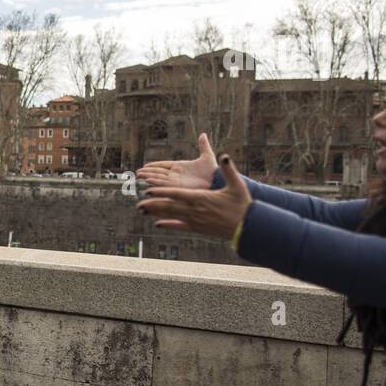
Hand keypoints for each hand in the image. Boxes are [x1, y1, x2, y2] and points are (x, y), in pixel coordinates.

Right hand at [136, 133, 217, 190]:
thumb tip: (203, 134)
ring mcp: (176, 181)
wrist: (217, 181)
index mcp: (180, 166)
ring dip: (149, 177)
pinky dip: (156, 183)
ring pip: (159, 178)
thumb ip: (203, 146)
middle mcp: (176, 175)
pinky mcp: (178, 187)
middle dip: (148, 172)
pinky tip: (148, 181)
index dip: (155, 166)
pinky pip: (164, 185)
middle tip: (137, 172)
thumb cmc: (213, 171)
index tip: (145, 166)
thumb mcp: (207, 156)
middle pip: (159, 173)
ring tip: (139, 176)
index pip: (164, 166)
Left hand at [136, 155, 251, 240]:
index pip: (178, 194)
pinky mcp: (199, 228)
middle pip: (170, 206)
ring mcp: (196, 221)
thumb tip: (225, 156)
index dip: (162, 192)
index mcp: (202, 199)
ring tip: (142, 211)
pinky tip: (158, 224)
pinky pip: (180, 226)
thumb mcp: (237, 185)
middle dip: (153, 204)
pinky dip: (169, 224)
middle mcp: (196, 211)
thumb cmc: (243, 206)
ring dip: (156, 213)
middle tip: (137, 204)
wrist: (248, 228)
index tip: (148, 191)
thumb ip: (229, 170)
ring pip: (172, 216)